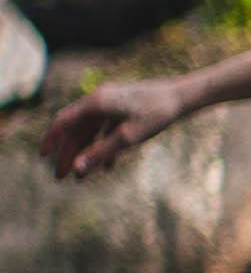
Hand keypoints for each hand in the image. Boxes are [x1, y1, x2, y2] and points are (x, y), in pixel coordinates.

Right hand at [36, 79, 187, 181]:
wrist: (184, 96)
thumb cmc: (157, 114)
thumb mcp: (128, 137)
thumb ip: (101, 152)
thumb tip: (77, 169)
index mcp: (95, 103)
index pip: (63, 122)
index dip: (51, 141)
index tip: (43, 159)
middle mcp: (99, 100)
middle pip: (76, 129)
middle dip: (68, 153)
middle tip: (60, 177)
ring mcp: (112, 102)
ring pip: (91, 130)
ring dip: (84, 152)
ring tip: (80, 176)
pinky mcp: (124, 107)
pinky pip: (107, 128)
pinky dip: (104, 146)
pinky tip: (107, 167)